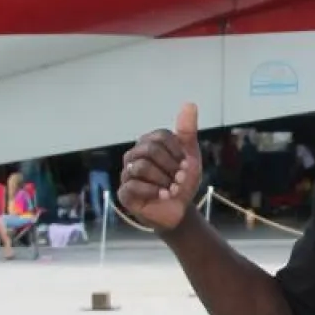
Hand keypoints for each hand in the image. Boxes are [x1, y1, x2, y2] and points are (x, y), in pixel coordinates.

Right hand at [118, 103, 203, 232]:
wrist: (180, 210)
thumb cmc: (182, 182)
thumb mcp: (190, 156)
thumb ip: (188, 132)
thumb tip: (190, 104)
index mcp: (149, 144)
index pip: (160, 136)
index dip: (176, 150)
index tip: (185, 164)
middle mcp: (134, 155)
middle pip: (150, 150)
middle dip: (170, 167)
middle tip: (179, 179)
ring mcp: (127, 173)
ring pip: (141, 167)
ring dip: (163, 180)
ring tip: (172, 189)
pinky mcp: (124, 192)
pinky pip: (133, 185)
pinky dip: (153, 191)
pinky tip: (163, 196)